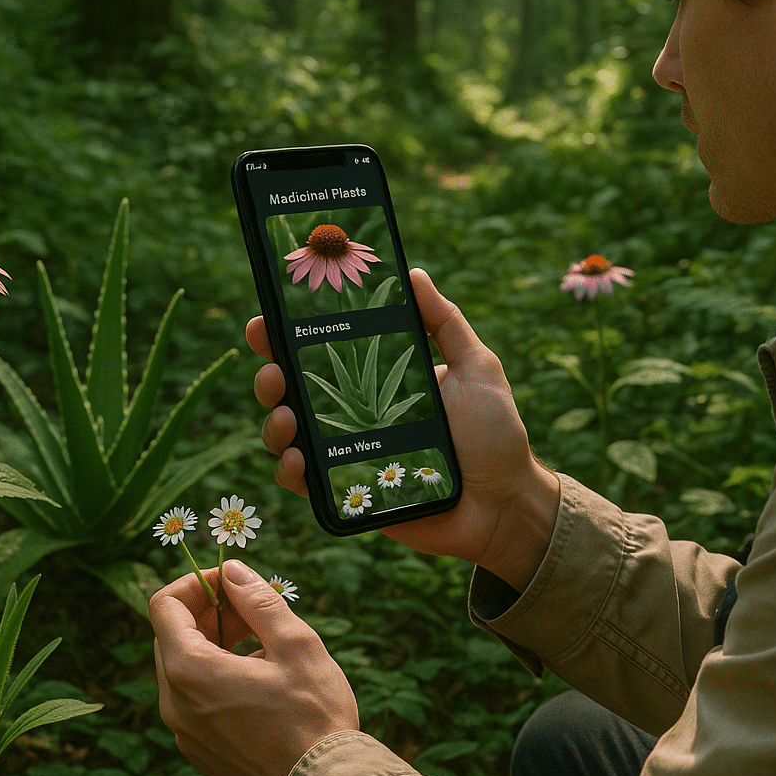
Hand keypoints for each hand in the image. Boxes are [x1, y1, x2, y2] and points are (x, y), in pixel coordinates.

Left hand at [151, 559, 358, 775]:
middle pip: (172, 636)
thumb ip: (258, 601)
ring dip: (214, 644)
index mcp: (191, 672)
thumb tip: (233, 570)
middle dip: (208, 613)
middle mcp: (175, 703)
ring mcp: (184, 731)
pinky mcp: (198, 749)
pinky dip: (216, 677)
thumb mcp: (295, 644)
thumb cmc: (314, 717)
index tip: (231, 582)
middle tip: (253, 611)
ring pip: (183, 668)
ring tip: (263, 645)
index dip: (195, 583)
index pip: (164, 606)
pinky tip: (259, 681)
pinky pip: (193, 699)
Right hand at [248, 268, 559, 589]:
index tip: (268, 317)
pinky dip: (291, 470)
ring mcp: (349, 454)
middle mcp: (356, 414)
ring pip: (290, 435)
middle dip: (269, 375)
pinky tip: (297, 457)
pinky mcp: (351, 493)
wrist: (506, 503)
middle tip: (271, 369)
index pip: (324, 351)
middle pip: (293, 390)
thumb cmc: (495, 434)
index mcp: (379, 379)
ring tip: (286, 415)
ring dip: (275, 421)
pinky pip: (306, 483)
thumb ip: (445, 321)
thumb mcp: (476, 367)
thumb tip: (412, 273)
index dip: (287, 334)